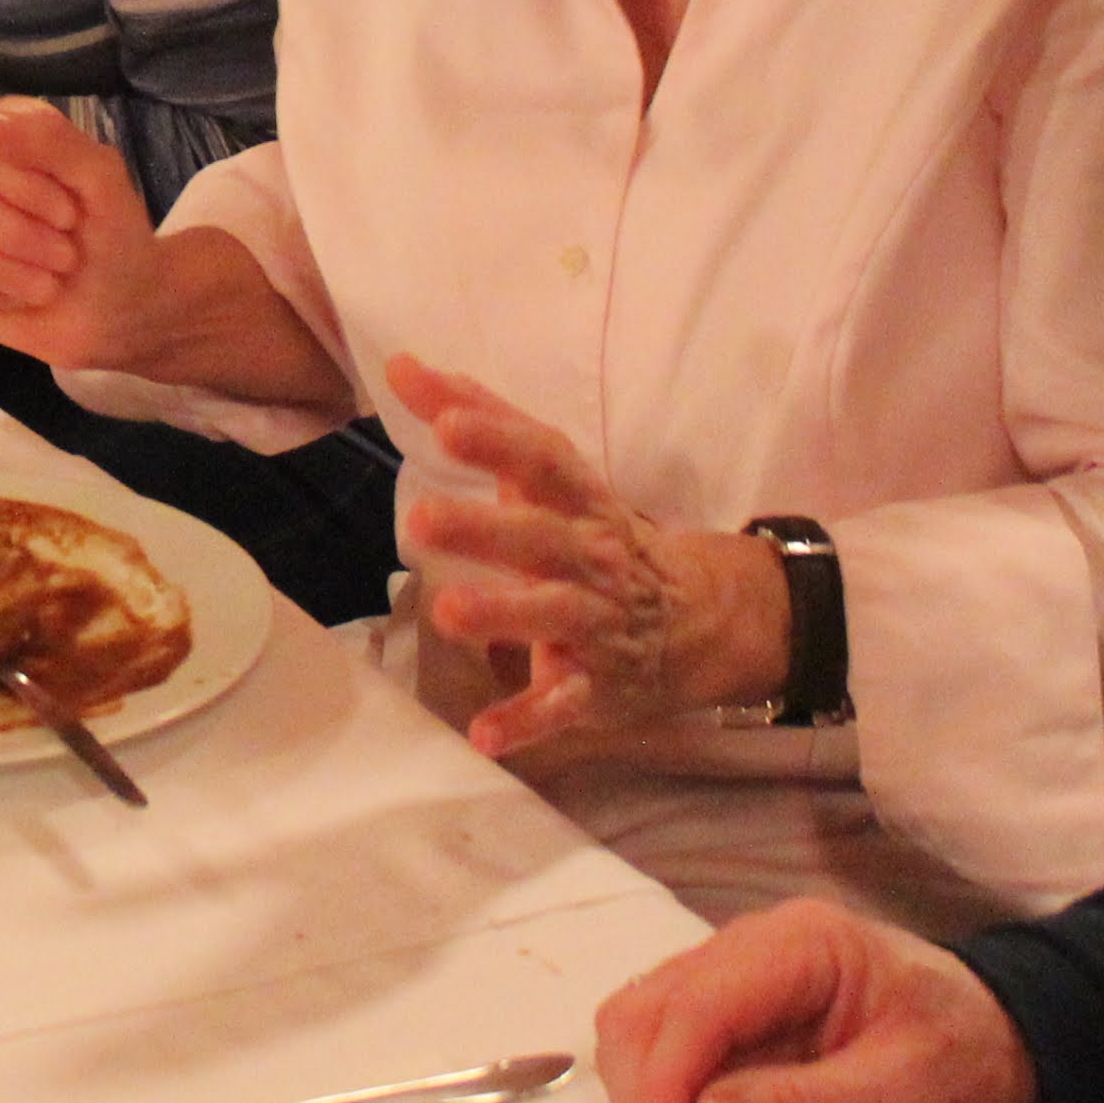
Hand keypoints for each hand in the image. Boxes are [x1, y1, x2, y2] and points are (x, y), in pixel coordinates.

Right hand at [0, 100, 207, 369]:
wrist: (113, 306)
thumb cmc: (109, 234)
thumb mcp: (100, 178)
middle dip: (20, 236)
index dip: (24, 188)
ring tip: (48, 280)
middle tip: (65, 256)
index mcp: (5, 131)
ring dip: (7, 270)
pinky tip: (16, 294)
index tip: (69, 215)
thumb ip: (49, 140)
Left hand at [386, 354, 792, 756]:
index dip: (498, 435)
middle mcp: (593, 557)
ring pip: (553, 617)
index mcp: (580, 501)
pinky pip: (564, 705)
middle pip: (542, 539)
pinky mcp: (598, 686)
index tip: (445, 416)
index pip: (543, 460)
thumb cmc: (595, 533)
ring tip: (448, 613)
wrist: (700, 619)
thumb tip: (403, 365)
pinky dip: (527, 722)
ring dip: (503, 615)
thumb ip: (481, 418)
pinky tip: (484, 736)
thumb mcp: (551, 474)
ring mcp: (598, 623)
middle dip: (484, 531)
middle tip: (420, 523)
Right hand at [595, 898, 1036, 1102]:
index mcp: (799, 944)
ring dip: (648, 1093)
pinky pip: (667, 1038)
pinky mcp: (730, 1003)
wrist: (1000, 1044)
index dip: (664, 1085)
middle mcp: (750, 941)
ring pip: (643, 1019)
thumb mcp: (900, 1096)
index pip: (699, 1005)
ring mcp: (733, 968)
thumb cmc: (960, 1064)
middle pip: (650, 1006)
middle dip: (647, 1091)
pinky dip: (666, 1091)